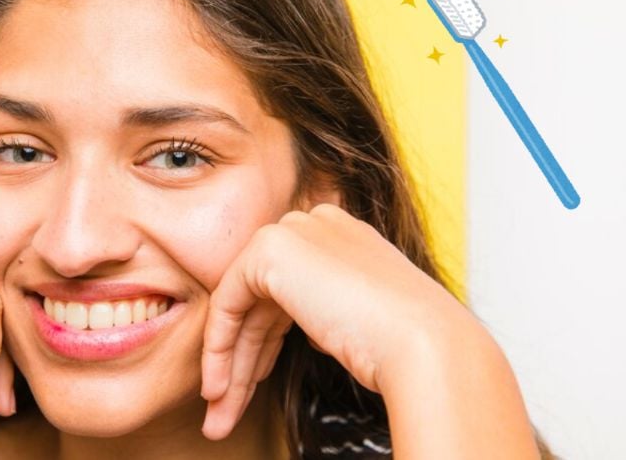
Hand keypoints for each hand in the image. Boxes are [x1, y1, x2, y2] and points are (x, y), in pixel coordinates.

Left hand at [200, 203, 470, 439]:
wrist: (424, 344)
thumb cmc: (407, 345)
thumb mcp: (357, 321)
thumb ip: (326, 311)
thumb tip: (309, 328)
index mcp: (343, 237)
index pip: (288, 290)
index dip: (266, 342)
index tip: (256, 383)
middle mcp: (317, 225)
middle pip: (263, 302)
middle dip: (244, 360)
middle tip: (227, 409)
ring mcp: (294, 231)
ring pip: (242, 307)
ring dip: (229, 366)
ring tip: (218, 417)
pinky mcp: (270, 248)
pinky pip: (227, 302)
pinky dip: (219, 347)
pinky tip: (219, 387)